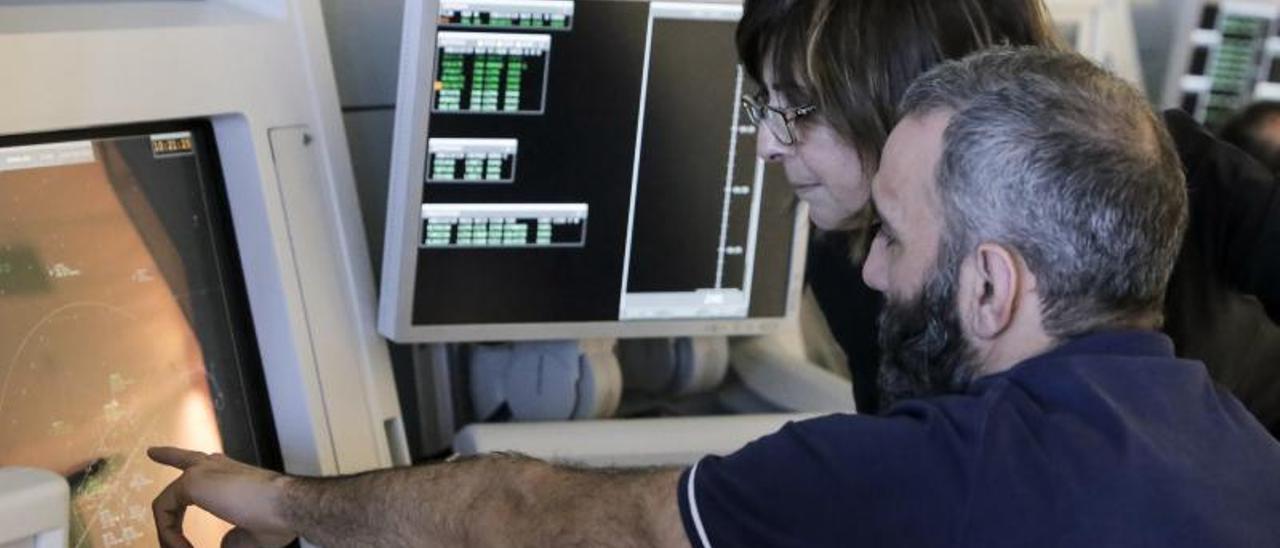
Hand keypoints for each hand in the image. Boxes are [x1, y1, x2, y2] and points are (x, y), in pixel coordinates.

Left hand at [148, 447, 297, 547]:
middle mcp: (218, 468)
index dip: (196, 466)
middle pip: (186, 459)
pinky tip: (180, 547)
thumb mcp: (248, 535)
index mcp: (234, 476)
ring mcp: (203, 472)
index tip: (183, 458)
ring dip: (168, 531)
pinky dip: (167, 534)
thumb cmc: (278, 520)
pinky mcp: (192, 481)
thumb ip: (230, 538)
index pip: (210, 466)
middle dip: (169, 455)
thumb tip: (222, 545)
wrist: (287, 507)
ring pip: (170, 497)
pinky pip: (163, 510)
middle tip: (154, 452)